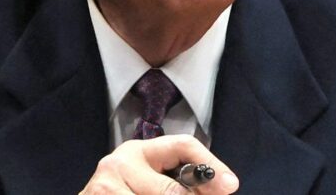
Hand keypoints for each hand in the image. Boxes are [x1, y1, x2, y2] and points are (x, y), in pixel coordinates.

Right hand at [80, 135, 238, 194]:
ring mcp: (104, 187)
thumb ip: (181, 185)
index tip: (230, 185)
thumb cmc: (125, 194)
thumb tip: (223, 187)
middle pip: (173, 191)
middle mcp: (119, 163)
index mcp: (139, 152)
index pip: (182, 145)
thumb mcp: (152, 184)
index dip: (210, 164)